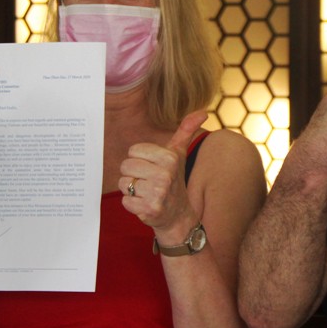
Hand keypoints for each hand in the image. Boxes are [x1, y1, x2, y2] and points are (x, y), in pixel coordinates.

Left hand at [118, 110, 206, 235]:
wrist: (178, 215)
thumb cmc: (174, 180)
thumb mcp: (179, 154)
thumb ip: (186, 130)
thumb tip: (203, 112)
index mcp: (170, 157)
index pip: (133, 150)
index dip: (139, 159)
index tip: (152, 167)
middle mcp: (165, 174)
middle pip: (125, 166)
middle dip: (133, 175)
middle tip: (149, 182)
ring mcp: (158, 193)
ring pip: (123, 183)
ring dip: (132, 190)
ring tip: (147, 193)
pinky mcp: (149, 209)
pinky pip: (125, 201)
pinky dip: (132, 204)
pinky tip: (145, 204)